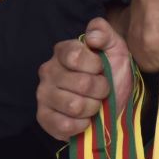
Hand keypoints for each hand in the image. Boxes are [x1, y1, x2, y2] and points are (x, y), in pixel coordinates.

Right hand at [37, 18, 132, 140]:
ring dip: (92, 108)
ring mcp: (43, 95)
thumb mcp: (115, 50)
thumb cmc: (112, 76)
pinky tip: (84, 120)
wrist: (114, 106)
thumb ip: (104, 33)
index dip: (95, 66)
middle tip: (102, 91)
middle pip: (80, 84)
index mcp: (62, 51)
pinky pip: (65, 125)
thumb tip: (92, 36)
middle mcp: (48, 71)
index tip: (101, 69)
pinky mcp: (44, 118)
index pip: (75, 56)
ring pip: (74, 106)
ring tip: (94, 105)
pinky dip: (82, 125)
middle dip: (100, 90)